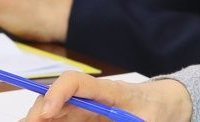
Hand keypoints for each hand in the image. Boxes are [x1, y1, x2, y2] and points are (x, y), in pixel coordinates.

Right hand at [21, 74, 191, 120]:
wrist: (163, 104)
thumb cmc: (154, 107)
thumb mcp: (147, 120)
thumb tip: (112, 121)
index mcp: (106, 91)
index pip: (75, 82)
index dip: (57, 92)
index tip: (47, 112)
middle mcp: (88, 98)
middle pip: (54, 99)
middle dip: (37, 113)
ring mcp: (82, 110)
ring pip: (51, 113)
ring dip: (38, 119)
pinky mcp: (81, 119)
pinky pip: (60, 121)